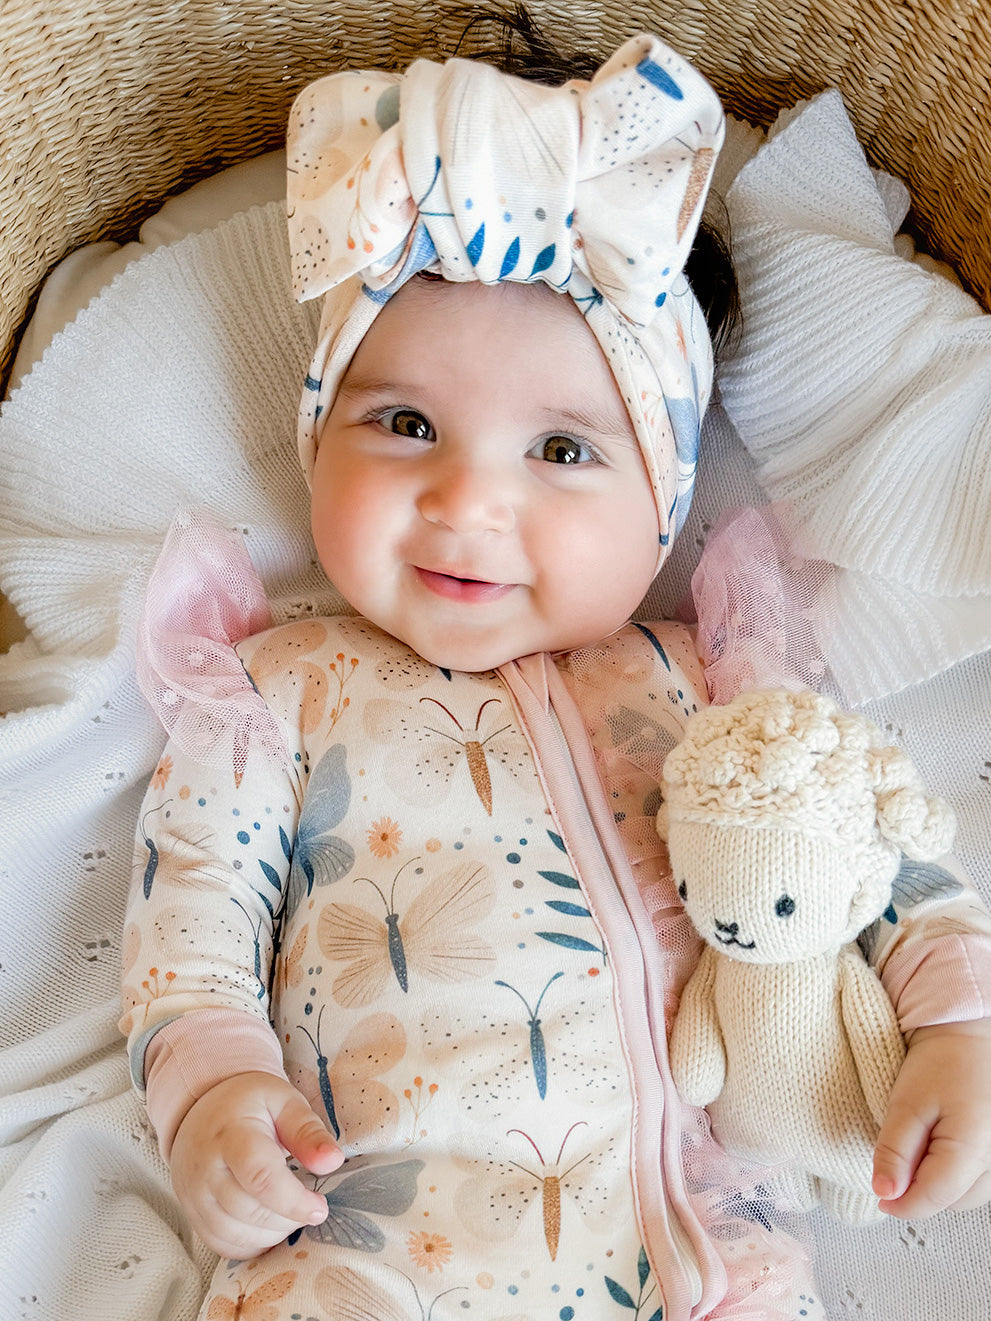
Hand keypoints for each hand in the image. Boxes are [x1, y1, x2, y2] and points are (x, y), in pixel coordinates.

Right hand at [170, 1072, 343, 1258]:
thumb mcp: (283, 1102)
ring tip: (292, 1216)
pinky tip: (271, 1228)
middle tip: (310, 1208)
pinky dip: (252, 1246)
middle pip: (248, 1211)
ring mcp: (194, 1195)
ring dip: (272, 1235)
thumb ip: (308, 1131)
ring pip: (234, 1234)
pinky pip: (222, 1245)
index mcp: (231, 1134)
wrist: (203, 1109)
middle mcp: (205, 1168)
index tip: (320, 1207)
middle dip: (288, 1218)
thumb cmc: (250, 1104)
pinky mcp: (192, 1214)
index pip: (260, 1176)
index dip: (293, 1200)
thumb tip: (332, 1161)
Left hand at [873, 1019, 990, 1217]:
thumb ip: (894, 1151)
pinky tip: (940, 1149)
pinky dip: (957, 1174)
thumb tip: (885, 1192)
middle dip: (921, 1192)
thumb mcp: (906, 1104)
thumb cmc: (940, 1061)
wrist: (968, 1034)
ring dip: (941, 1185)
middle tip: (896, 1164)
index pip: (934, 1198)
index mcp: (972, 1149)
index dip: (901, 1204)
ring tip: (919, 1150)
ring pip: (969, 1194)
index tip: (880, 1197)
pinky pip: (980, 1179)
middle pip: (953, 1201)